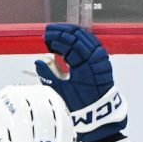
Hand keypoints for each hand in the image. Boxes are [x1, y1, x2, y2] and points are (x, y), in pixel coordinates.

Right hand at [35, 23, 126, 141]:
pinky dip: (82, 38)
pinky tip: (73, 37)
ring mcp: (101, 58)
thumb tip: (39, 59)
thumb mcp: (61, 90)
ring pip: (87, 37)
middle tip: (49, 30)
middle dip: (62, 32)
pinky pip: (92, 42)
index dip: (56, 39)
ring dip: (72, 32)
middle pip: (78, 38)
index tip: (45, 37)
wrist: (101, 111)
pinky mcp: (103, 59)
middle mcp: (94, 58)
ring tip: (59, 30)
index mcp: (83, 66)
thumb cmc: (80, 102)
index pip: (69, 45)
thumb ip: (49, 73)